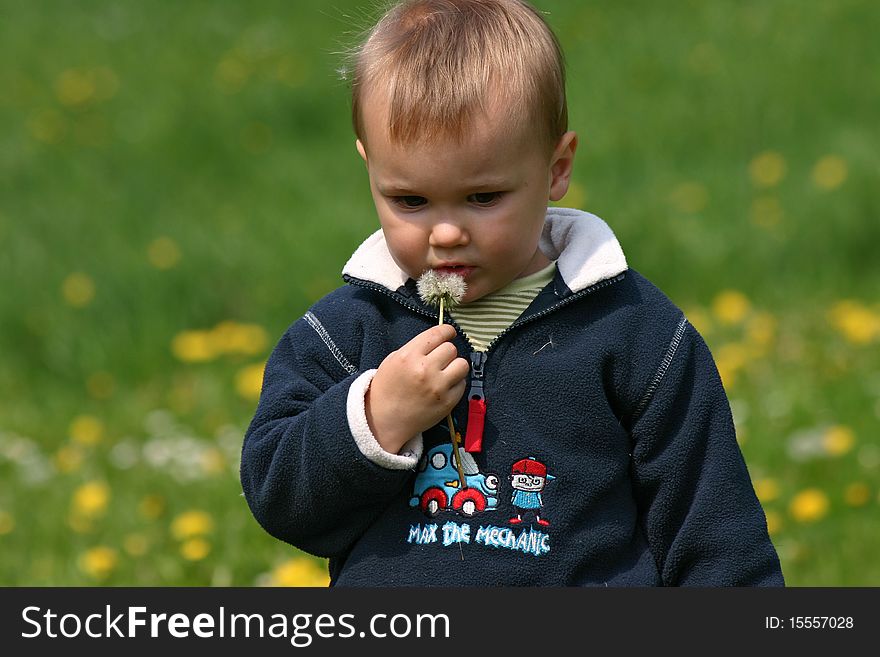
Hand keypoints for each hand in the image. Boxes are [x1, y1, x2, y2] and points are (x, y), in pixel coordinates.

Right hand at [365, 324, 468, 453]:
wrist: (384, 420)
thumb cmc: (386, 389)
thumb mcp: (392, 361)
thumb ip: (415, 348)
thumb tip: (437, 340)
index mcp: (409, 356)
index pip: (438, 333)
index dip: (447, 331)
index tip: (449, 333)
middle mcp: (425, 369)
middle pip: (451, 348)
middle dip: (447, 352)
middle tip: (440, 360)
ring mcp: (438, 386)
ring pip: (462, 364)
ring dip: (455, 366)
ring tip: (446, 372)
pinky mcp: (447, 402)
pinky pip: (462, 384)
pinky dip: (456, 384)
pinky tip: (444, 388)